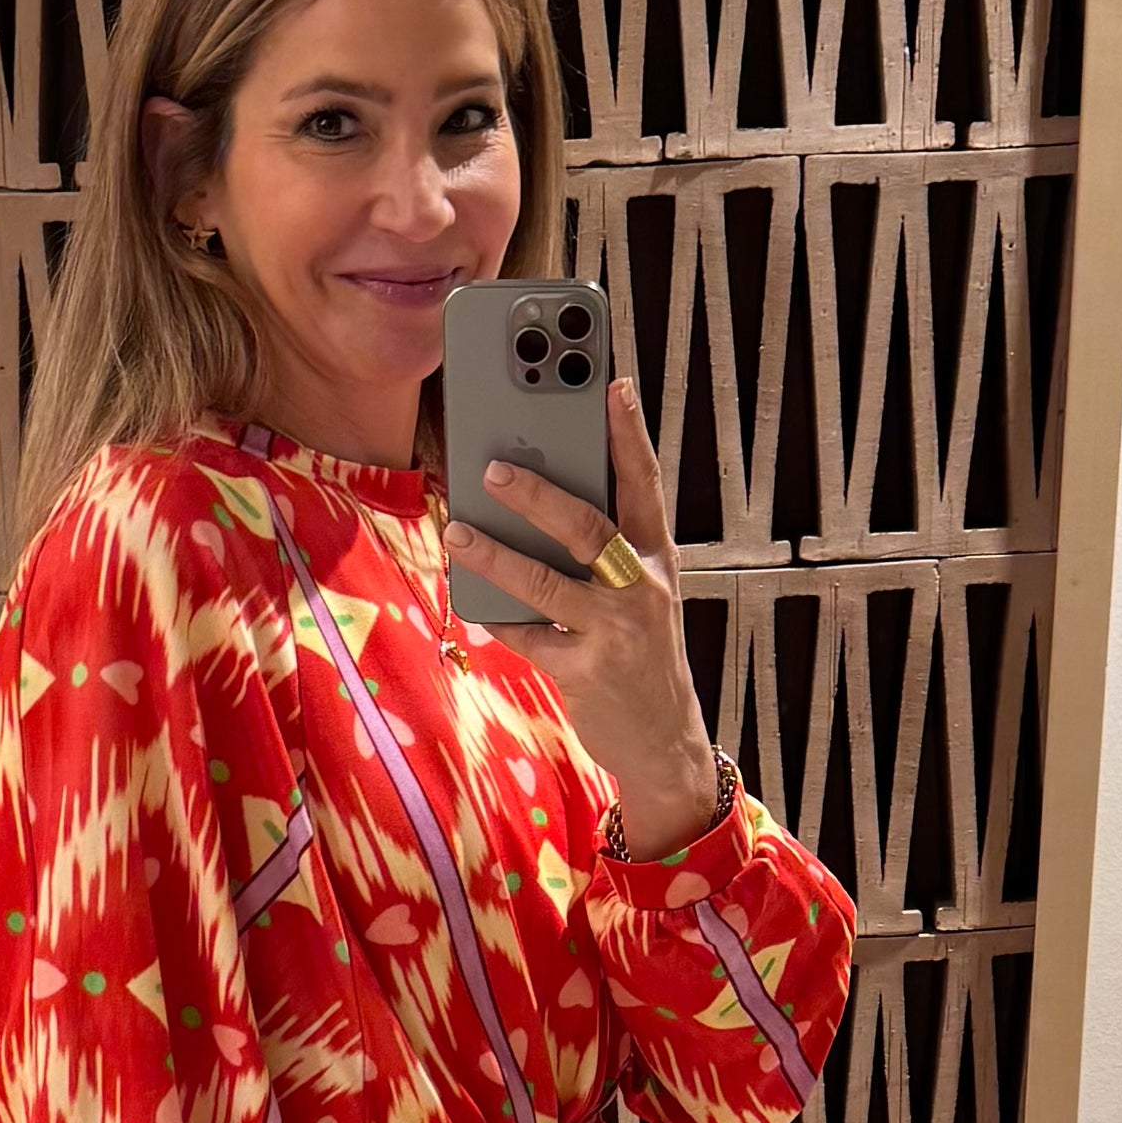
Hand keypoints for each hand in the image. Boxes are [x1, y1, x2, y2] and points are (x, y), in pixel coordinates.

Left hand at [443, 378, 722, 863]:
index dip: (629, 433)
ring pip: (547, 582)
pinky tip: (471, 600)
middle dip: (538, 494)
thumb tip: (539, 495)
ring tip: (458, 531)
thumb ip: (604, 547)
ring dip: (496, 555)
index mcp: (655, 556)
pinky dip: (498, 618)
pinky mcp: (586, 672)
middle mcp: (641, 587)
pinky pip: (529, 637)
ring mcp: (615, 631)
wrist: (663, 738)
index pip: (645, 483)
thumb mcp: (639, 592)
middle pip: (588, 527)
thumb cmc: (640, 650)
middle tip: (492, 467)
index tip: (612, 384)